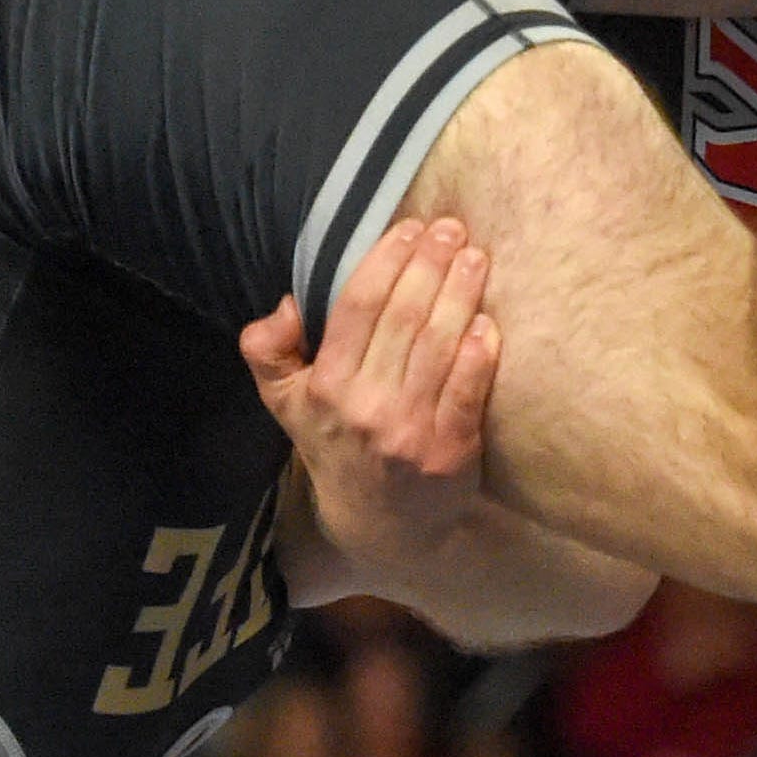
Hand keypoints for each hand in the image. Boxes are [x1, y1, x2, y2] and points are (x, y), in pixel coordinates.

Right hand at [242, 218, 500, 567]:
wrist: (381, 526)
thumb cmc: (336, 445)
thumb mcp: (285, 405)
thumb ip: (268, 352)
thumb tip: (285, 305)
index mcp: (326, 388)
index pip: (358, 308)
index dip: (386, 262)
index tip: (410, 229)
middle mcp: (366, 408)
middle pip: (404, 319)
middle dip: (429, 265)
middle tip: (451, 229)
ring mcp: (411, 432)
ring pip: (439, 347)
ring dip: (460, 295)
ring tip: (475, 257)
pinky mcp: (450, 453)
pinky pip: (468, 392)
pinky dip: (480, 354)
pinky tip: (488, 320)